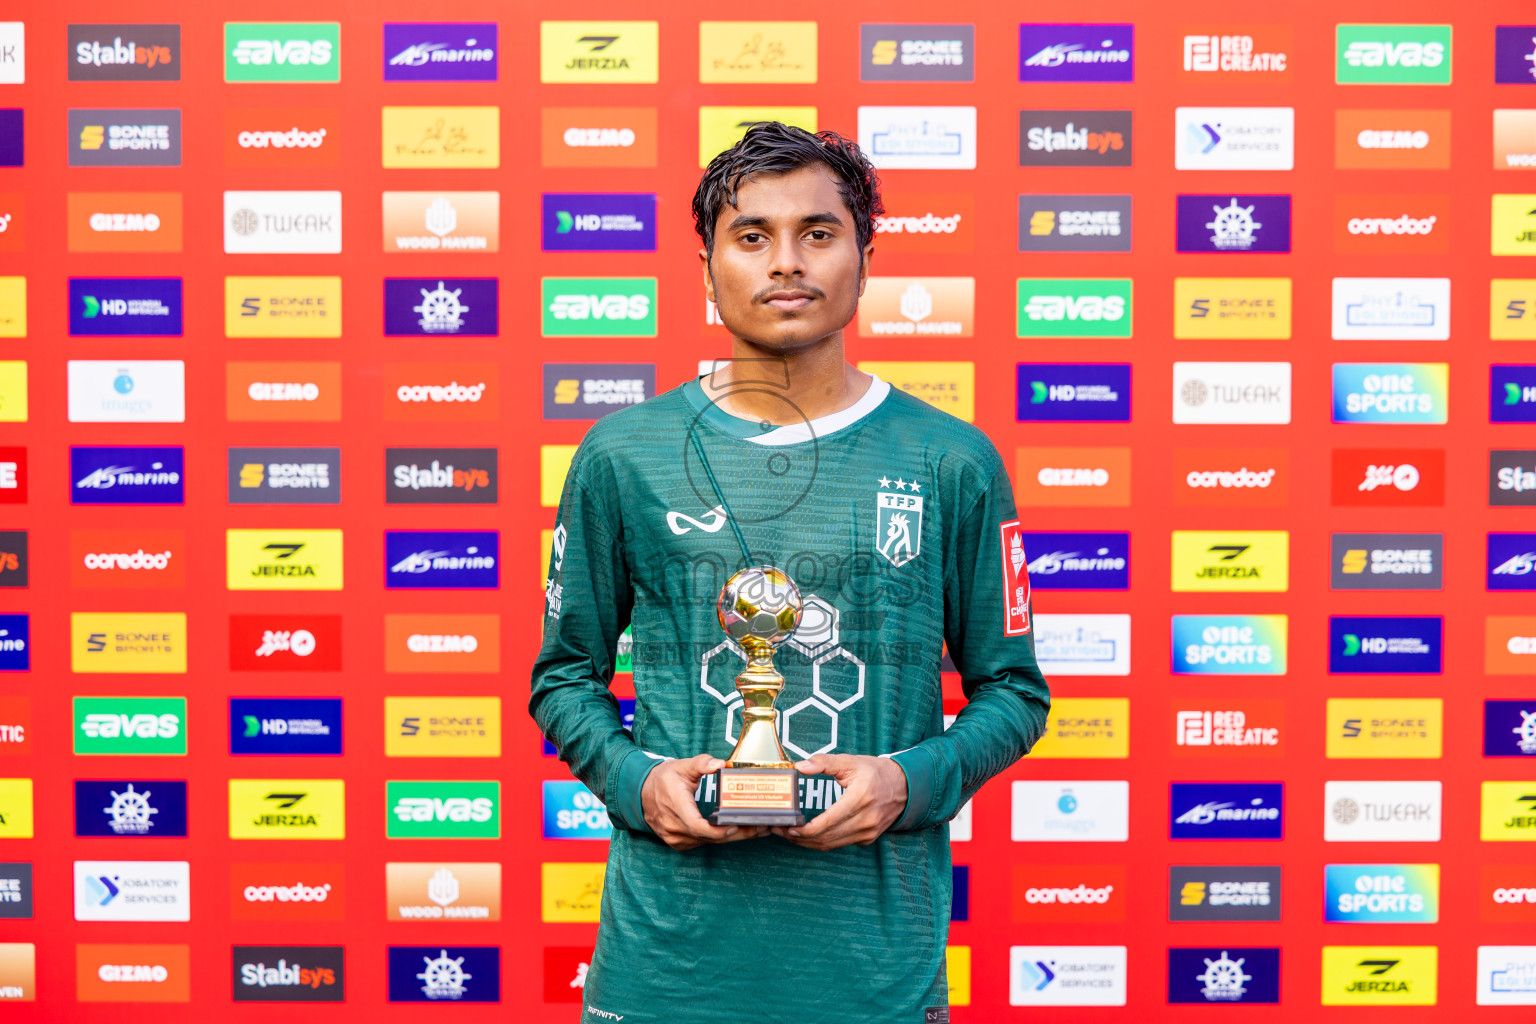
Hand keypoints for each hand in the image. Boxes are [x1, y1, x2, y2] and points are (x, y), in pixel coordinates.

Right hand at [641, 753, 766, 850]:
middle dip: (736, 833)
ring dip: (732, 837)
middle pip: (709, 837)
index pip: (697, 826)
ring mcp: (675, 837)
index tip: (736, 825)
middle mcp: (674, 827)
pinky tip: (738, 832)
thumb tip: (720, 763)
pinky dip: (720, 839)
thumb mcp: (681, 765)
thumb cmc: (663, 779)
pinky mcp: (679, 842)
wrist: (641, 793)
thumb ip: (701, 763)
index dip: (718, 829)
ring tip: (756, 829)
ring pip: (708, 842)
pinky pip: (703, 843)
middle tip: (760, 827)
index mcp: (675, 806)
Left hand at [771, 753, 906, 850]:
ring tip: (789, 834)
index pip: (827, 823)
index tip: (788, 826)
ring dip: (808, 843)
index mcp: (859, 799)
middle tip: (780, 830)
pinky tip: (808, 835)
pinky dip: (822, 842)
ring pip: (831, 845)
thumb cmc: (875, 773)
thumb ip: (824, 762)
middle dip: (799, 838)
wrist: (904, 786)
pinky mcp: (867, 839)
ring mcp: (867, 832)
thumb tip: (800, 766)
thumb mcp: (850, 762)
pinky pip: (839, 844)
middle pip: (825, 838)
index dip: (804, 830)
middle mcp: (865, 820)